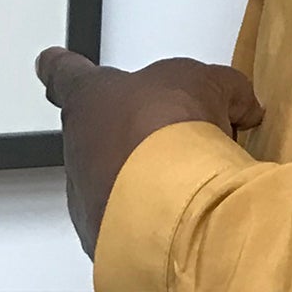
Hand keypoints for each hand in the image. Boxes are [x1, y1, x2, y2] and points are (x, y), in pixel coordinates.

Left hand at [36, 47, 263, 254]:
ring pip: (112, 176)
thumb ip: (223, 88)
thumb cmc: (167, 129)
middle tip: (168, 134)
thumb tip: (241, 102)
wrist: (167, 197)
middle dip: (130, 132)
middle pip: (97, 130)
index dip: (60, 66)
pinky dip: (148, 208)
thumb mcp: (209, 83)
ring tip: (186, 176)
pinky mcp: (101, 231)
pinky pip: (124, 213)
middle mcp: (78, 142)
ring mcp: (86, 189)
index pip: (65, 73)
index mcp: (90, 95)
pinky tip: (181, 207)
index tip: (50, 61)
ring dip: (141, 173)